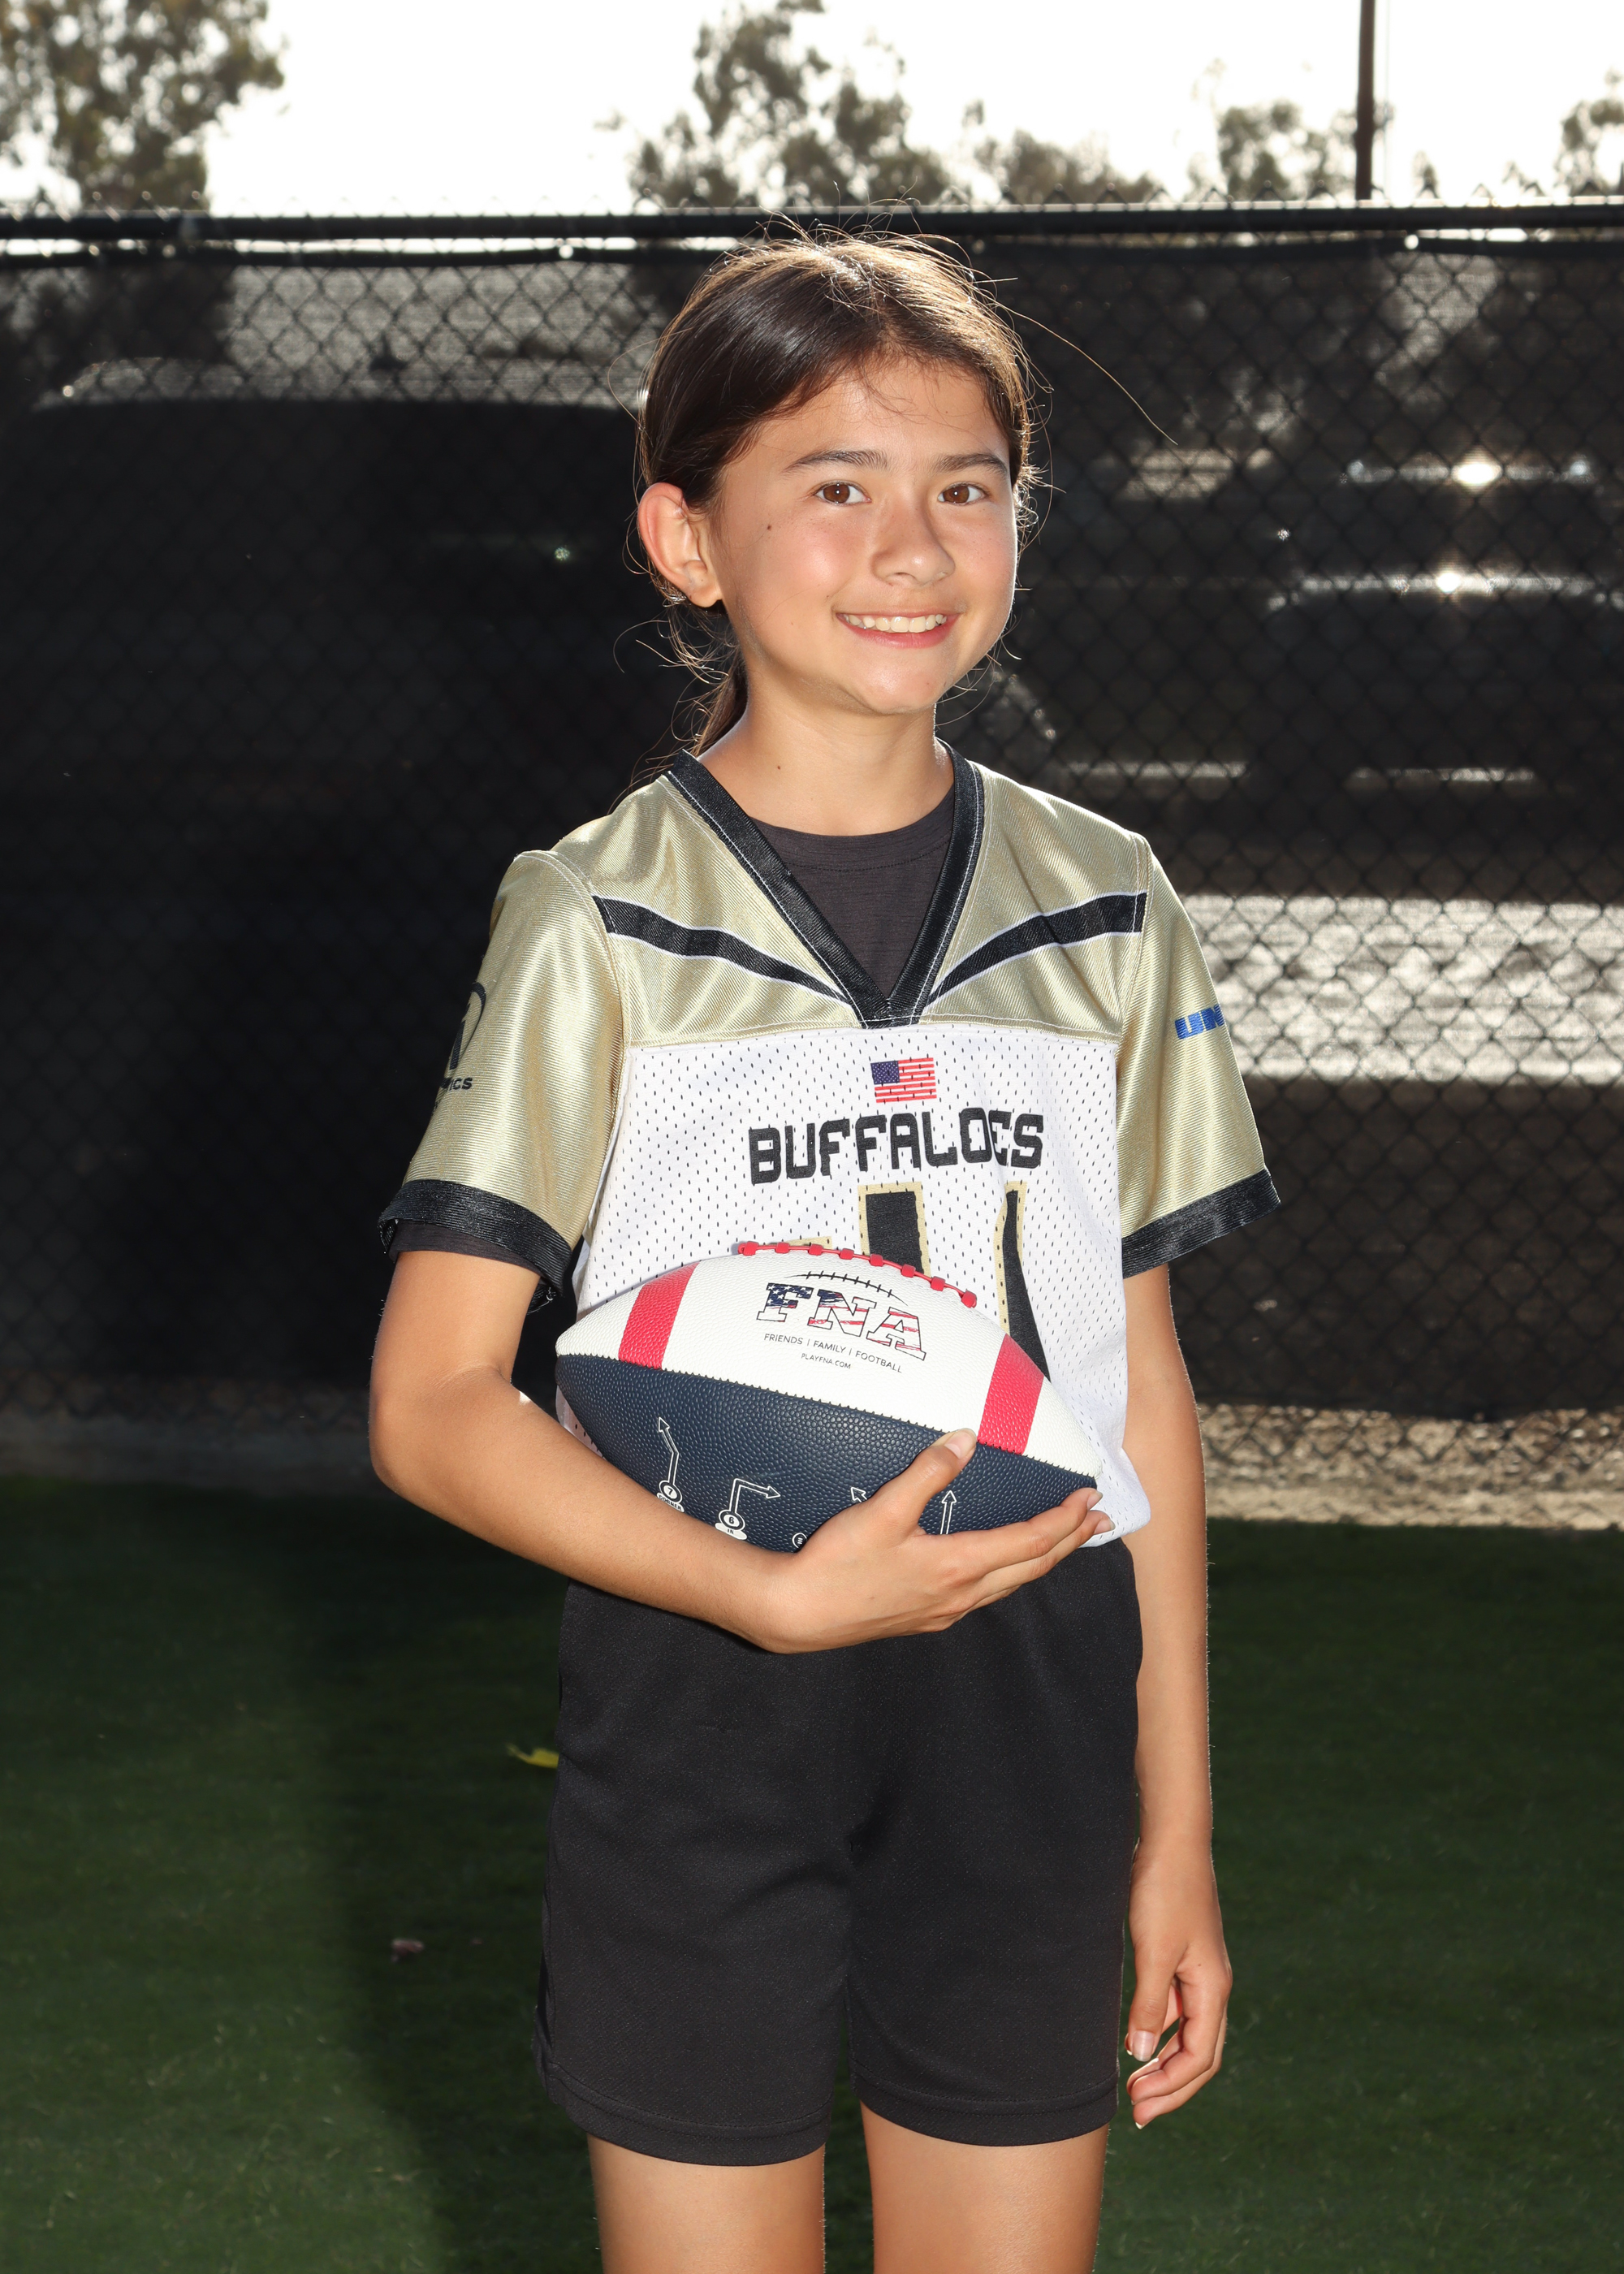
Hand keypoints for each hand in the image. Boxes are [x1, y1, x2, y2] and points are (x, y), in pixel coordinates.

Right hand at [747, 1429, 1110, 1653]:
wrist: (798, 1614)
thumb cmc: (837, 1564)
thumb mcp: (883, 1510)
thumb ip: (927, 1472)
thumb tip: (965, 1440)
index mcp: (958, 1566)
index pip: (1031, 1541)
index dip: (1065, 1520)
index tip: (1089, 1498)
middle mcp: (961, 1595)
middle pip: (1032, 1567)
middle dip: (1070, 1542)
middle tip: (1099, 1521)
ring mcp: (945, 1611)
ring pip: (1011, 1584)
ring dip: (1044, 1559)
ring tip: (1064, 1541)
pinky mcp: (927, 1618)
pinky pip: (986, 1594)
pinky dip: (1011, 1573)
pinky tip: (1002, 1566)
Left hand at [1123, 1840, 1231, 2126]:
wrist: (1171, 1840)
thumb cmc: (1164, 1892)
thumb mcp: (1153, 1951)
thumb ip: (1148, 2004)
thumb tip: (1139, 2055)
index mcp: (1212, 1990)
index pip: (1199, 2059)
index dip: (1171, 2089)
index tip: (1139, 2108)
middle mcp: (1211, 1986)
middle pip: (1199, 2054)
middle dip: (1170, 2086)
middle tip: (1136, 2109)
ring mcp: (1197, 1972)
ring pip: (1187, 2033)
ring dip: (1163, 2062)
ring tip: (1134, 2084)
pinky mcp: (1181, 1956)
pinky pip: (1175, 2009)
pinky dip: (1158, 2031)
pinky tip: (1136, 2039)